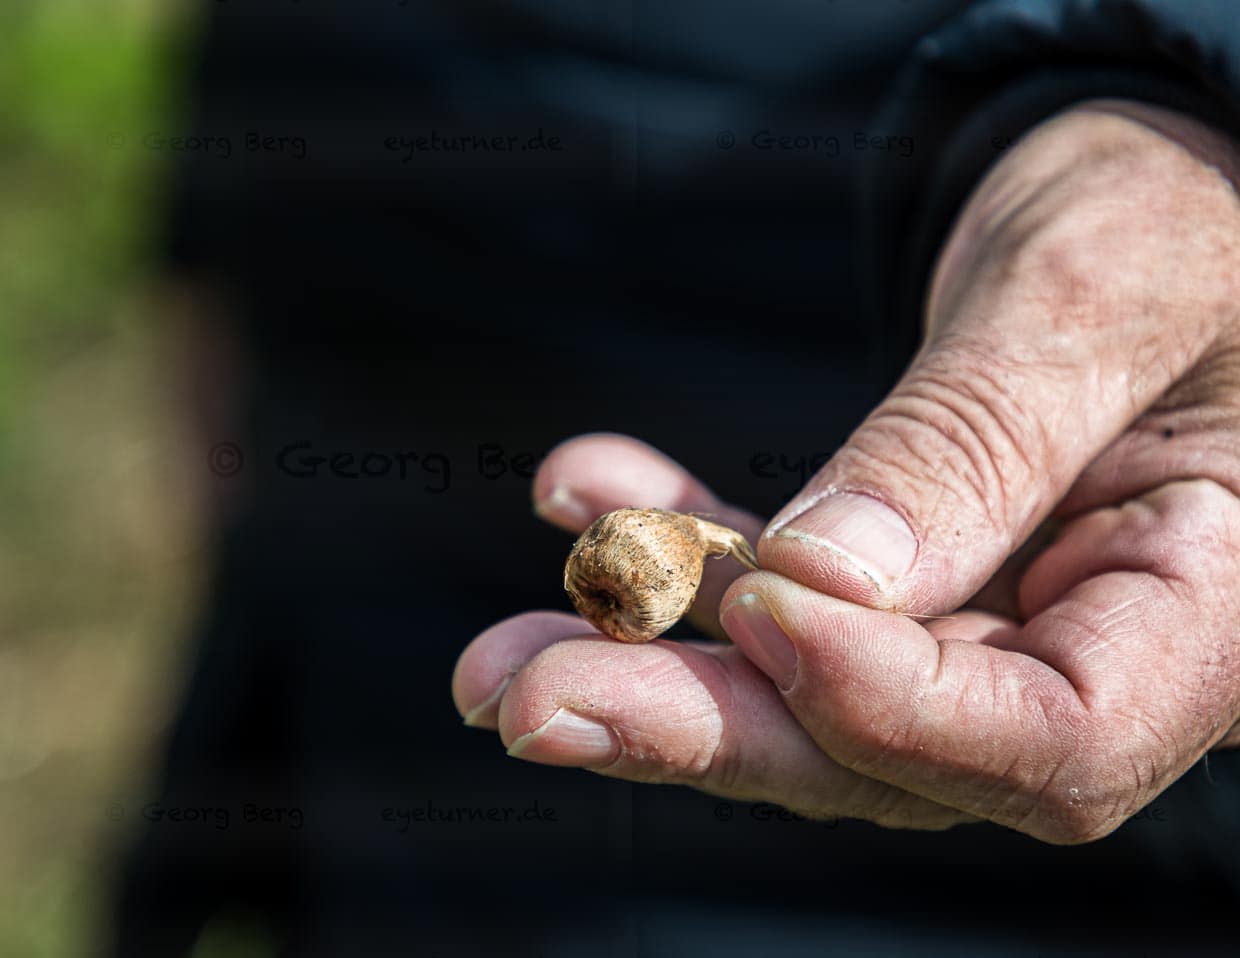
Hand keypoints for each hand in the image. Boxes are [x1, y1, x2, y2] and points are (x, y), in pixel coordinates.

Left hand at [452, 99, 1239, 841]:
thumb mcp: (1092, 292)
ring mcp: (994, 622)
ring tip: (505, 649)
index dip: (892, 703)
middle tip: (528, 700)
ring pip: (810, 691)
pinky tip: (584, 501)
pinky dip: (680, 548)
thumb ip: (976, 443)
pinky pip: (785, 587)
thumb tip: (821, 583)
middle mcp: (1094, 646)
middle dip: (706, 725)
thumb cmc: (1175, 215)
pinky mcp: (913, 575)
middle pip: (894, 747)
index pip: (1058, 734)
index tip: (761, 606)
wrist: (1160, 191)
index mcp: (1209, 604)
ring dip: (654, 658)